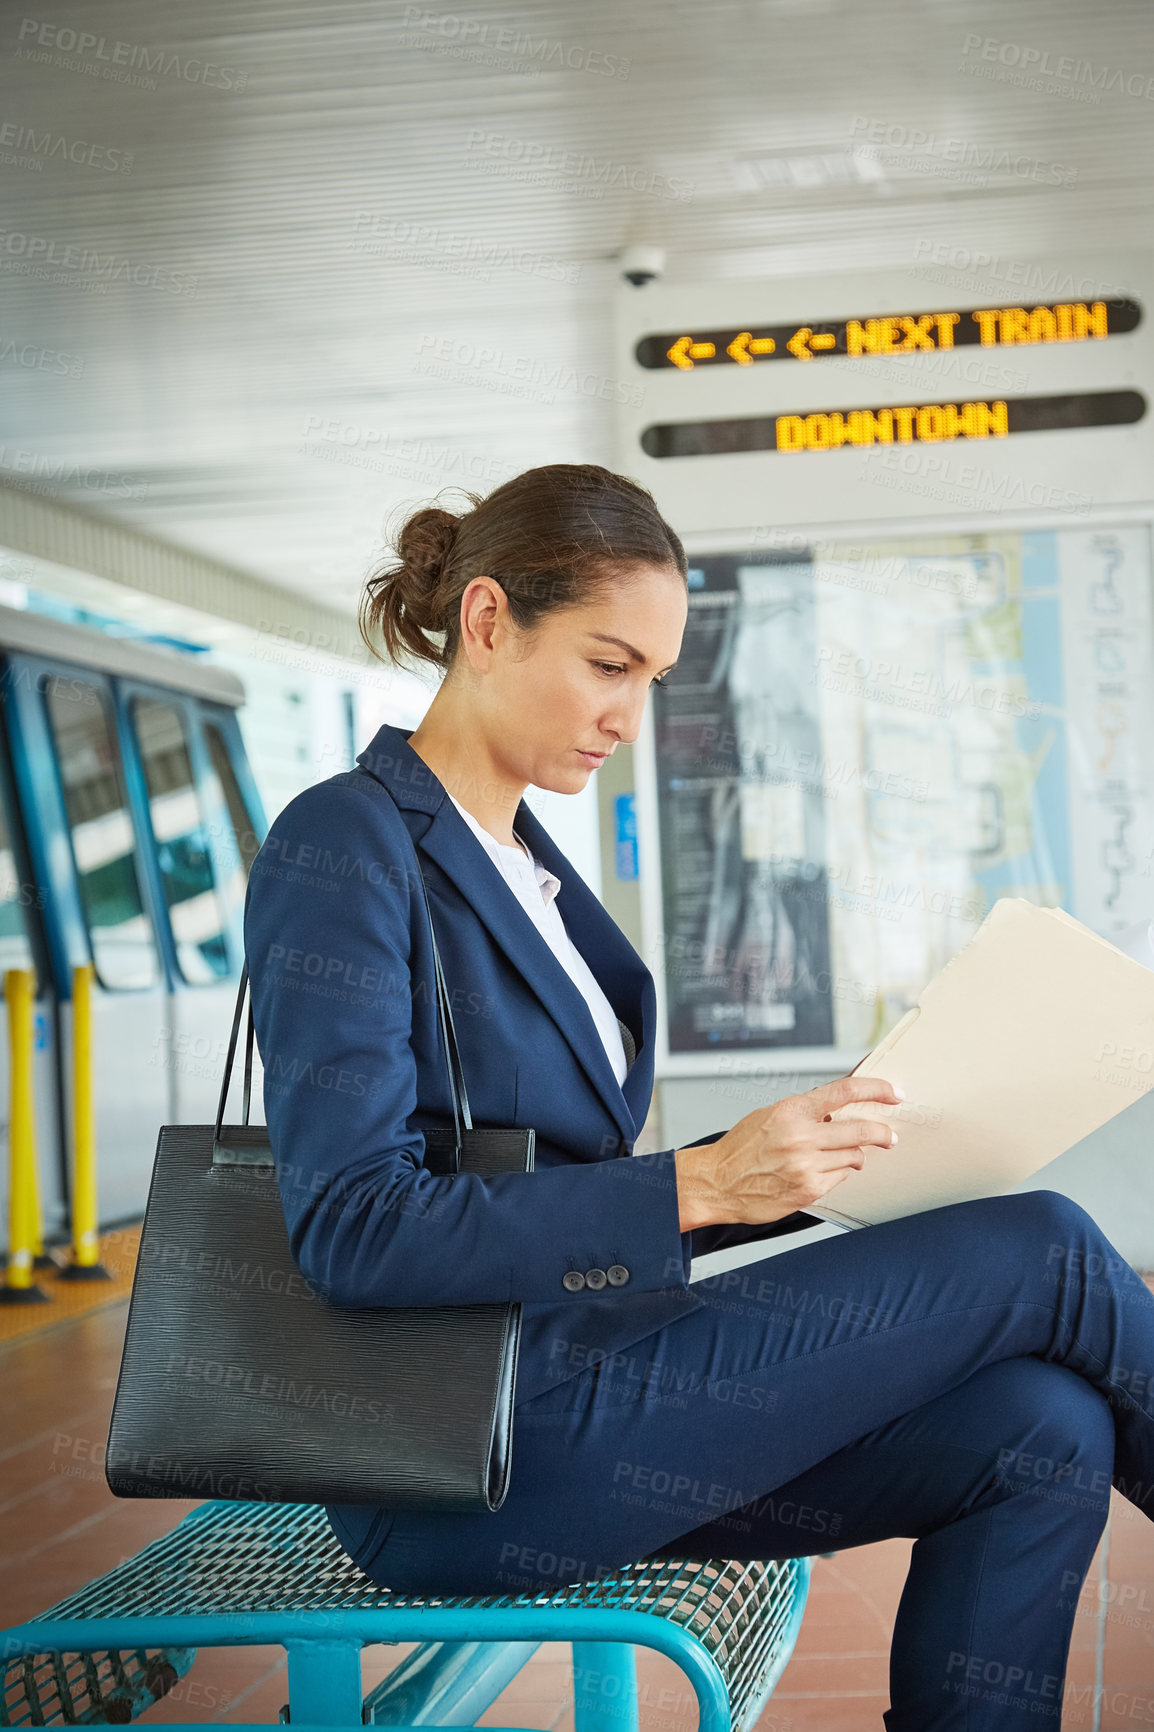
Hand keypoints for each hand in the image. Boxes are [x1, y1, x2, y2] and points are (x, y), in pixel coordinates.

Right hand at [674, 1074, 902, 1231]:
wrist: (716, 1183)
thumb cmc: (741, 1149)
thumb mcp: (770, 1116)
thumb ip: (805, 1112)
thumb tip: (840, 1110)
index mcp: (791, 1110)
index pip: (844, 1091)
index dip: (875, 1089)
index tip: (893, 1092)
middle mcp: (801, 1136)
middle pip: (862, 1130)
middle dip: (883, 1133)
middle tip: (890, 1136)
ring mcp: (806, 1165)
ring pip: (854, 1156)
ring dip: (854, 1155)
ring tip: (840, 1156)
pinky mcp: (809, 1190)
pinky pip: (841, 1178)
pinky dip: (838, 1173)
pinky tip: (821, 1172)